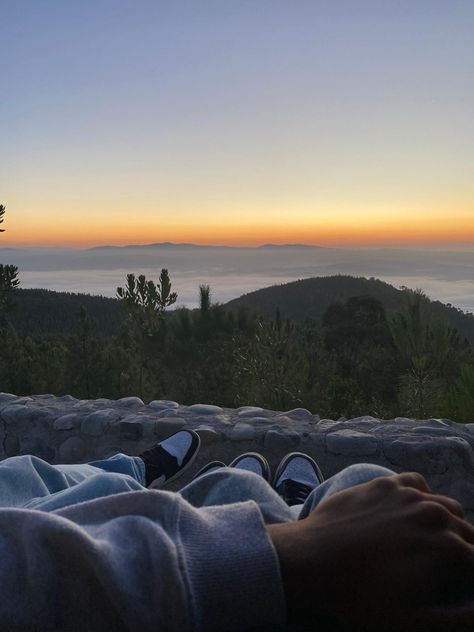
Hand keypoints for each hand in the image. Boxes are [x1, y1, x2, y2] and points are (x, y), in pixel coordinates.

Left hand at [267, 472, 473, 630]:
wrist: (308, 562)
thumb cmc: (359, 599)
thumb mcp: (414, 622)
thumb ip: (460, 620)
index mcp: (447, 548)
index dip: (470, 577)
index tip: (461, 586)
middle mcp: (433, 513)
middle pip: (468, 534)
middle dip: (465, 553)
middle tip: (449, 574)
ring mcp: (407, 494)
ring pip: (446, 507)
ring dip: (449, 526)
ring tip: (435, 547)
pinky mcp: (384, 483)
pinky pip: (416, 484)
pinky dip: (423, 497)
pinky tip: (413, 513)